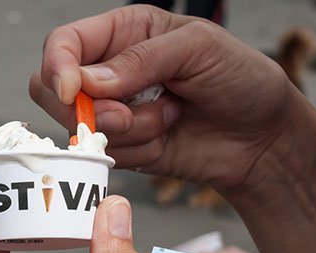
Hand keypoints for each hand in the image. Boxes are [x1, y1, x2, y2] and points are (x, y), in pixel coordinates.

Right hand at [29, 5, 300, 189]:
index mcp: (123, 32)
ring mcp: (114, 112)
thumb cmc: (240, 79)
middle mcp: (110, 71)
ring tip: (170, 117)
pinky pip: (105, 157)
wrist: (263, 137)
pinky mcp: (124, 147)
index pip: (63, 43)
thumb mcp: (198, 49)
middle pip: (53, 90)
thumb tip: (85, 83)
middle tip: (126, 115)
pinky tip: (167, 137)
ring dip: (127, 131)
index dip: (58, 67)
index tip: (74, 92)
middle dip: (87, 110)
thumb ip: (140, 60)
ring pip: (80, 129)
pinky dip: (138, 151)